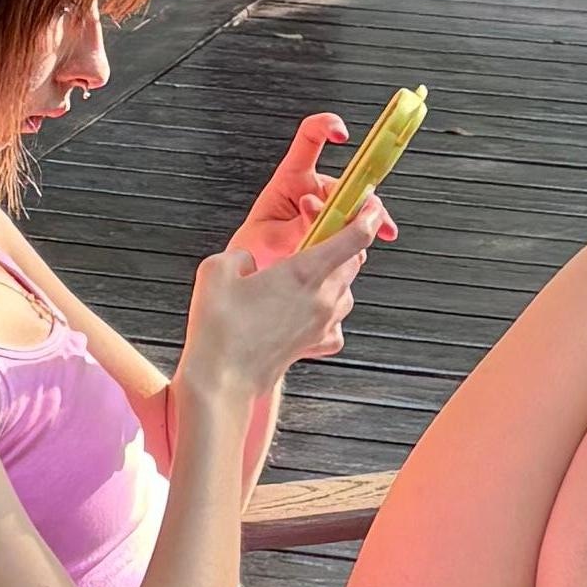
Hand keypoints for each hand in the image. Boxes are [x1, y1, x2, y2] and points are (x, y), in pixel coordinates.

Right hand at [179, 207, 372, 404]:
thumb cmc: (219, 328)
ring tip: (304, 278)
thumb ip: (240, 256)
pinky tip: (303, 314)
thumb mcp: (217, 270)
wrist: (222, 380)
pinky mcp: (316, 346)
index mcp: (304, 272)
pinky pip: (334, 324)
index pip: (354, 238)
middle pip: (353, 263)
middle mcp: (323, 298)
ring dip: (333, 280)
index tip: (369, 207)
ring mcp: (323, 324)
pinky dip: (326, 315)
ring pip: (346, 292)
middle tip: (318, 240)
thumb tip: (249, 263)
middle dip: (342, 246)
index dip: (366, 216)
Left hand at [233, 113, 352, 261]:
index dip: (326, 127)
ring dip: (361, 227)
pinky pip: (358, 230)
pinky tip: (351, 256)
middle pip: (349, 182)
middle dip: (363, 202)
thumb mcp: (271, 239)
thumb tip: (318, 211)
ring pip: (358, 208)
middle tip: (364, 223)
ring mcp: (329, 208)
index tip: (341, 134)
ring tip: (349, 249)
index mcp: (292, 178)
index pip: (310, 137)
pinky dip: (360, 243)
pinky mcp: (338, 227)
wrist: (259, 274)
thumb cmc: (257, 250)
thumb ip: (297, 227)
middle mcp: (314, 188)